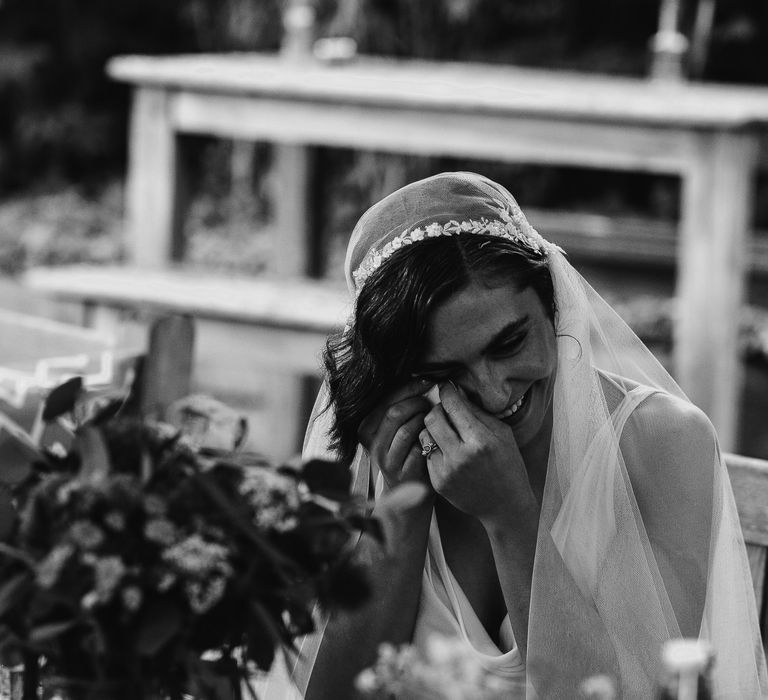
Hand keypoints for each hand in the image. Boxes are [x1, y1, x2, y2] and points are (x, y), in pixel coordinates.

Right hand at [358, 380, 433, 490]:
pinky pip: (418, 448)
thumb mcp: (396, 430)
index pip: (386, 399)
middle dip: (417, 403)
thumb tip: (421, 378)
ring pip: (406, 429)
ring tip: (433, 420)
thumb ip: (402, 408)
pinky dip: (429, 439)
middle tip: (431, 403)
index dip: (408, 387)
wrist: (408, 494)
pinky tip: (434, 437)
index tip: (427, 381)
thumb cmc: (407, 452)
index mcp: (367, 428)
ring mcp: (386, 460)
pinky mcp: (402, 473)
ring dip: (424, 420)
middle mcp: (372, 443)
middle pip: (394, 412)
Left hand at [420, 382, 535, 523]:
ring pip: (424, 435)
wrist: (505, 505)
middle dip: (438, 409)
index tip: (446, 386)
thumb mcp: (502, 434)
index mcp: (480, 441)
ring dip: (433, 428)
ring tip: (446, 430)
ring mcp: (447, 471)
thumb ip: (478, 412)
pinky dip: (435, 448)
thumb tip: (457, 391)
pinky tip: (448, 449)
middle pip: (432, 418)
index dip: (447, 391)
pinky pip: (426, 454)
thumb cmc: (508, 465)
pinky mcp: (438, 483)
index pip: (453, 405)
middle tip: (446, 409)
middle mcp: (461, 456)